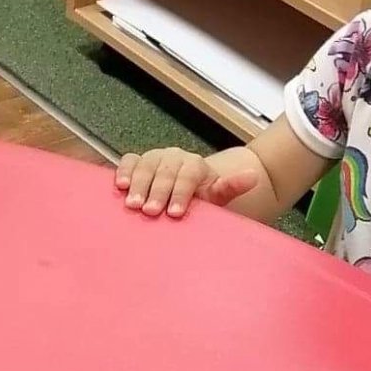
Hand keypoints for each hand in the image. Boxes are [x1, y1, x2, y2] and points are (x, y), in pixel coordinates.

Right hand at [116, 148, 258, 217]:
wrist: (191, 188)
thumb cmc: (202, 197)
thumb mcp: (218, 196)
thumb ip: (232, 187)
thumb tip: (252, 176)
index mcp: (196, 165)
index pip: (188, 175)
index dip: (181, 193)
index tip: (176, 213)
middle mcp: (175, 157)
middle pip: (165, 170)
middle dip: (157, 192)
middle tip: (151, 212)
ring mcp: (156, 157)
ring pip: (145, 164)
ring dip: (137, 184)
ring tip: (132, 204)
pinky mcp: (139, 161)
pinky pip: (129, 161)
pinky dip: (123, 171)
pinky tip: (119, 186)